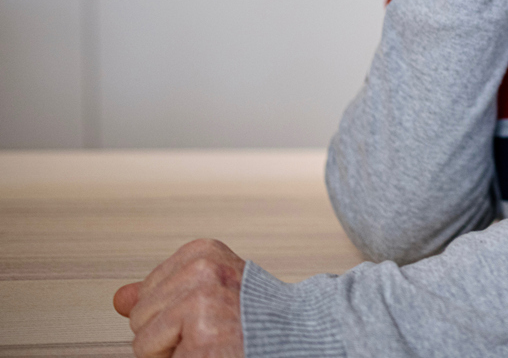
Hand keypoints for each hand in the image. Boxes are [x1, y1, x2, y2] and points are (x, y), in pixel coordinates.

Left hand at [113, 238, 244, 357]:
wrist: (293, 334)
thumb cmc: (252, 316)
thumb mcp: (206, 290)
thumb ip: (161, 292)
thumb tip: (121, 298)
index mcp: (203, 253)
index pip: (147, 291)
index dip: (173, 312)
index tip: (209, 312)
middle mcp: (203, 271)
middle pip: (140, 314)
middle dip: (168, 331)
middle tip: (211, 329)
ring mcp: (201, 302)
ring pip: (142, 339)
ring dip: (173, 350)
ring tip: (211, 340)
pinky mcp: (201, 336)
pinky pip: (153, 357)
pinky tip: (210, 351)